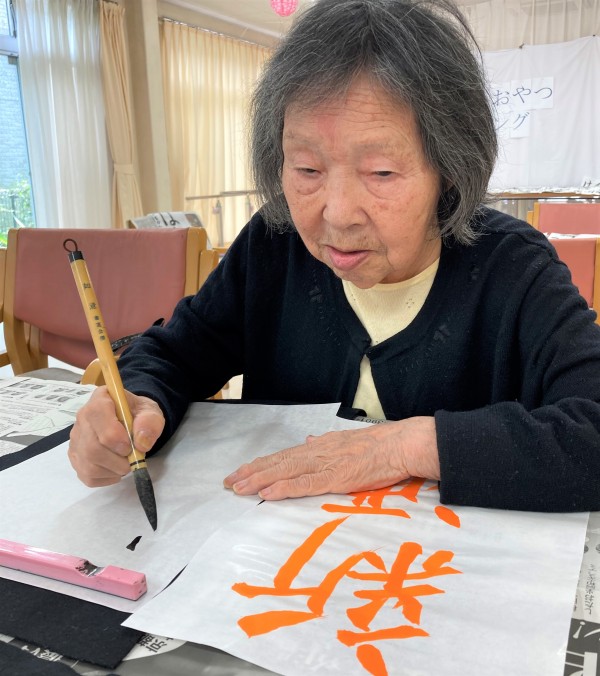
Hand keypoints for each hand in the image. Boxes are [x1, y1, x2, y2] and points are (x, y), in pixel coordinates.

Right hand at [68, 386, 164, 486]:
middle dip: (118, 460)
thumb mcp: (150, 411)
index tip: (131, 445)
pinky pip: (87, 475)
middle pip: (92, 447)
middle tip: (133, 458)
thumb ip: (149, 422)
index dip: (116, 436)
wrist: (130, 420)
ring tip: (125, 462)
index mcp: (100, 399)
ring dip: (114, 470)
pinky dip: (106, 478)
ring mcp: (76, 439)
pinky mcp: (75, 456)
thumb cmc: (137, 413)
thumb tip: (141, 443)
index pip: (98, 415)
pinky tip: (115, 468)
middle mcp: (82, 418)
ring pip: (89, 464)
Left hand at [223, 416, 439, 499]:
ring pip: (284, 472)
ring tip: (238, 487)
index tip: (241, 471)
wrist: (399, 445)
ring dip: (259, 480)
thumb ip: (324, 443)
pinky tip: (266, 493)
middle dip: (250, 472)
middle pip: (277, 462)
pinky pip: (304, 484)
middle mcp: (316, 452)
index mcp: (318, 446)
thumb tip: (307, 441)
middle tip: (228, 481)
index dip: (260, 464)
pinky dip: (283, 488)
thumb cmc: (377, 446)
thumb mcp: (344, 441)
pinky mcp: (335, 478)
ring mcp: (324, 465)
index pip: (283, 455)